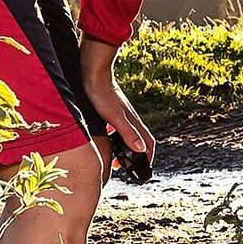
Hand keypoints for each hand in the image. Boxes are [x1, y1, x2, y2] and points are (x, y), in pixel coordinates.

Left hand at [79, 37, 154, 160]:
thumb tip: (141, 149)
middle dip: (137, 155)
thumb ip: (128, 133)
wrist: (94, 73)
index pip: (148, 143)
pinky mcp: (112, 110)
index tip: (143, 170)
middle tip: (125, 167)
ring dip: (126, 148)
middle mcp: (130, 118)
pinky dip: (116, 138)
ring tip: (115, 157)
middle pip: (139, 140)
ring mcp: (122, 114)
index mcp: (133, 122)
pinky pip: (118, 128)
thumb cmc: (103, 94)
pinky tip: (106, 139)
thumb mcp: (114, 117)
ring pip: (129, 134)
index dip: (148, 157)